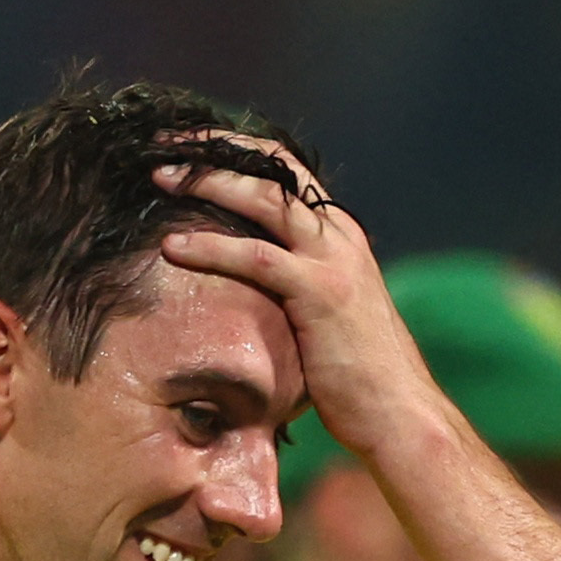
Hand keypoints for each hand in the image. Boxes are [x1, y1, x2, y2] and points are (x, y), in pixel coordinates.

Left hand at [148, 150, 466, 473]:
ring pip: (263, 198)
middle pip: (272, 169)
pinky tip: (173, 247)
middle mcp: (339, 236)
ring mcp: (333, 260)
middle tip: (163, 148)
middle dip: (214, 152)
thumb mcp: (327, 316)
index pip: (285, 171)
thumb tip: (250, 289)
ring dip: (207, 181)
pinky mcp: (320, 291)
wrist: (399, 413)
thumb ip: (297, 287)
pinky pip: (255, 257)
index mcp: (340, 235)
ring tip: (160, 178)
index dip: (236, 152)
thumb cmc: (359, 377)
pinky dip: (211, 246)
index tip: (190, 149)